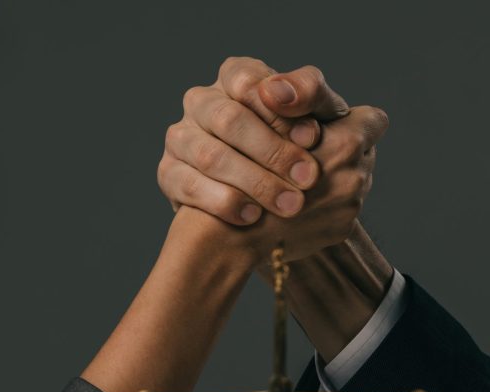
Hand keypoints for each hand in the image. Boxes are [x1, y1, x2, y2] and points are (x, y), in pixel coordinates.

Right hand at [158, 57, 352, 224]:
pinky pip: (189, 186)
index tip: (312, 137)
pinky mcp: (169, 173)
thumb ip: (308, 91)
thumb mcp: (319, 113)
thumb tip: (277, 92)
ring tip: (290, 204)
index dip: (278, 110)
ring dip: (254, 182)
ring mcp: (181, 137)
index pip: (246, 81)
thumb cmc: (302, 144)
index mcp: (235, 78)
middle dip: (272, 151)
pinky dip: (224, 202)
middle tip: (308, 178)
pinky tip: (254, 215)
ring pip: (209, 155)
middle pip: (228, 119)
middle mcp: (202, 102)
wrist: (280, 196)